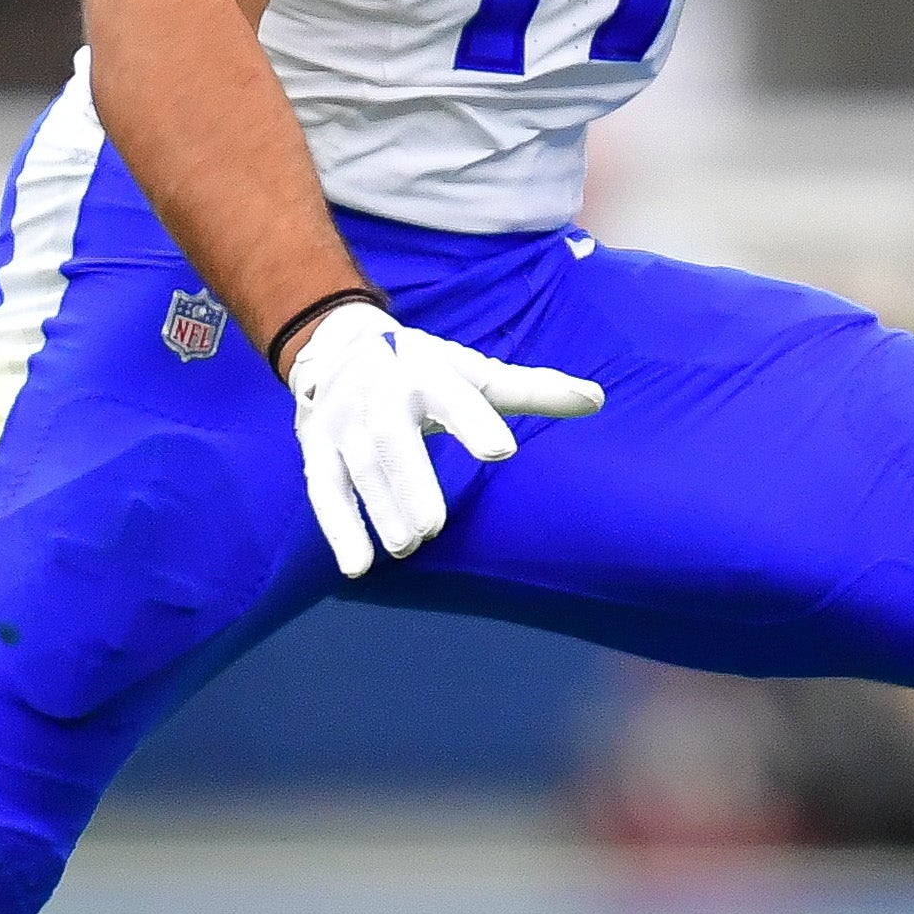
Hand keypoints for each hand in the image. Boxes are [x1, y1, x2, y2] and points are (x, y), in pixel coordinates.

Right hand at [281, 298, 604, 579]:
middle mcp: (380, 392)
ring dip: (380, 510)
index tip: (502, 450)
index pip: (452, 395)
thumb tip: (597, 399)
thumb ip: (532, 390)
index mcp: (427, 370)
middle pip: (391, 435)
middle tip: (433, 528)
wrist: (337, 345)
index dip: (474, 421)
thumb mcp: (474, 373)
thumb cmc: (424, 368)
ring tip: (407, 546)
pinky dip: (337, 529)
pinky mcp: (315, 447)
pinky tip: (358, 568)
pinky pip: (323, 489)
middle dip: (409, 480)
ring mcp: (342, 420)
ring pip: (357, 467)